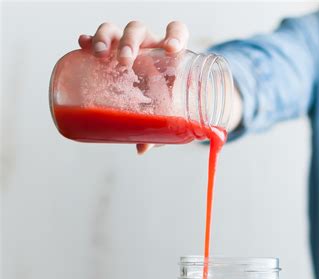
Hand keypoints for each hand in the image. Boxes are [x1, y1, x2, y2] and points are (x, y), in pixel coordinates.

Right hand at [78, 20, 189, 153]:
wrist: (155, 101)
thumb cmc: (165, 106)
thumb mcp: (165, 119)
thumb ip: (159, 131)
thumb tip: (141, 148)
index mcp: (169, 55)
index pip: (176, 32)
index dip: (175, 35)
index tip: (171, 49)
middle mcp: (148, 46)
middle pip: (139, 31)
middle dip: (131, 42)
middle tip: (125, 60)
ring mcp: (128, 47)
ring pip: (117, 31)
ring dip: (108, 38)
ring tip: (101, 54)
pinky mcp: (110, 52)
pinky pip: (98, 40)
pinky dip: (90, 40)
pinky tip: (83, 43)